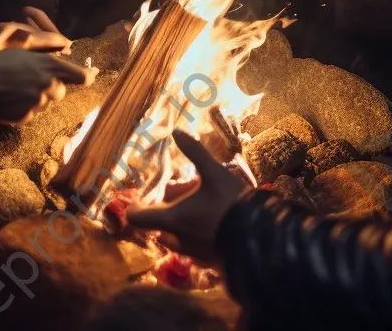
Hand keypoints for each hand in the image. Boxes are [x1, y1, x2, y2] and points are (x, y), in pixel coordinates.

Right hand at [0, 48, 95, 124]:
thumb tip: (67, 55)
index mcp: (50, 65)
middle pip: (61, 91)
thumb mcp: (25, 54)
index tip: (94, 75)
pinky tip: (8, 101)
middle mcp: (48, 84)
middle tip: (30, 83)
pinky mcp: (27, 117)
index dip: (90, 77)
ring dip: (36, 99)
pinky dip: (23, 109)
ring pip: (46, 103)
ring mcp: (38, 103)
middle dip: (50, 89)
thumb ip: (47, 59)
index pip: (82, 76)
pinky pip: (32, 114)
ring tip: (14, 90)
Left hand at [127, 129, 249, 263]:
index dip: (135, 209)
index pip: (139, 218)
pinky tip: (207, 224)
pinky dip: (191, 237)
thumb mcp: (213, 172)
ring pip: (173, 240)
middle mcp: (177, 239)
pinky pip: (190, 249)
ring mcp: (191, 253)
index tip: (138, 201)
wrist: (257, 236)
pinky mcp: (206, 260)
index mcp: (172, 218)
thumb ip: (194, 151)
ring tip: (193, 209)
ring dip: (176, 226)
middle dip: (162, 214)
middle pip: (157, 228)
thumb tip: (176, 131)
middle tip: (177, 197)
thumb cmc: (230, 202)